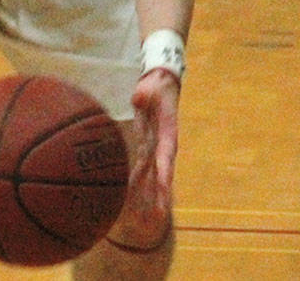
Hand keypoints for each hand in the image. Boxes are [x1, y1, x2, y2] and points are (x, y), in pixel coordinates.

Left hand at [124, 69, 179, 232]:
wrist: (162, 84)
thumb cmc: (157, 85)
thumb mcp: (152, 86)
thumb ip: (146, 93)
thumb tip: (139, 95)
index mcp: (168, 133)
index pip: (166, 156)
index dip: (165, 172)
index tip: (164, 188)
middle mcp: (163, 144)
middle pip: (161, 172)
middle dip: (160, 193)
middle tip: (159, 215)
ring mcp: (156, 146)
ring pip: (152, 174)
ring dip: (150, 193)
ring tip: (149, 216)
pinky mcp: (147, 144)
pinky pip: (143, 166)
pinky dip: (139, 181)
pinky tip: (131, 195)